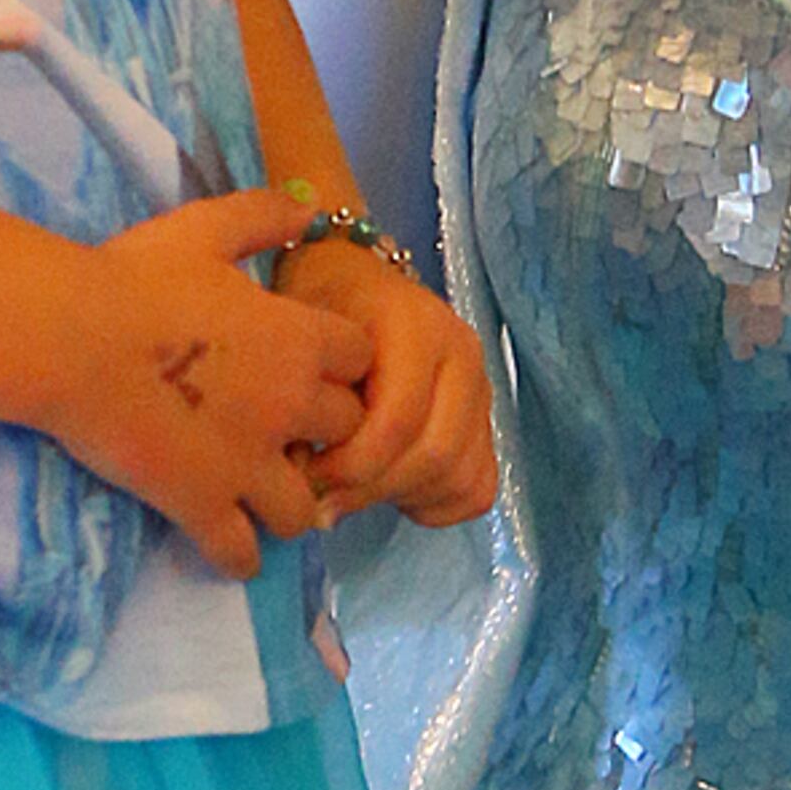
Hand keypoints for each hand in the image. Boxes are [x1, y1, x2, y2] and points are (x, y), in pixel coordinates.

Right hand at [47, 192, 372, 577]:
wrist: (67, 338)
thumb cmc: (132, 278)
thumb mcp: (203, 229)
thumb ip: (262, 216)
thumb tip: (309, 209)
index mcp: (297, 338)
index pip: (363, 361)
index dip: (342, 366)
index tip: (315, 368)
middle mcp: (288, 406)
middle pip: (347, 435)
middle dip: (327, 437)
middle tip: (295, 437)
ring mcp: (248, 464)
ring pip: (306, 509)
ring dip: (292, 506)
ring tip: (268, 501)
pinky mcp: (201, 504)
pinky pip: (242, 553)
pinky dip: (241, 556)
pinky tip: (233, 550)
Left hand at [275, 234, 501, 525]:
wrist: (355, 284)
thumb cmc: (321, 309)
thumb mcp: (304, 338)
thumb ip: (309, 401)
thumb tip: (305, 484)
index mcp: (418, 327)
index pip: (398, 421)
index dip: (350, 466)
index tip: (303, 475)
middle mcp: (463, 356)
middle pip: (435, 456)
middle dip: (373, 489)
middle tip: (324, 496)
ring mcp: (482, 392)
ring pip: (459, 477)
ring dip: (400, 497)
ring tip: (353, 491)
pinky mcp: (487, 424)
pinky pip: (476, 489)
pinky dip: (434, 504)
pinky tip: (390, 488)